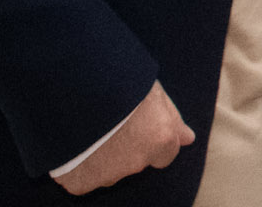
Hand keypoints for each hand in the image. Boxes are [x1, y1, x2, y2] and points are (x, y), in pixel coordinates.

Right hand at [56, 81, 190, 193]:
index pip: (166, 154)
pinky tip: (74, 142)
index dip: (151, 138)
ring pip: (110, 171)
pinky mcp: (80, 183)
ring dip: (103, 157)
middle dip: (127, 148)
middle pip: (136, 161)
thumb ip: (171, 119)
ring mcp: (108, 175)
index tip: (137, 124)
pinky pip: (83, 178)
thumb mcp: (152, 91)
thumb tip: (189, 138)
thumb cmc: (117, 80)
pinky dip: (79, 166)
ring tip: (90, 128)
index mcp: (161, 139)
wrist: (72, 86)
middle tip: (110, 123)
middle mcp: (138, 162)